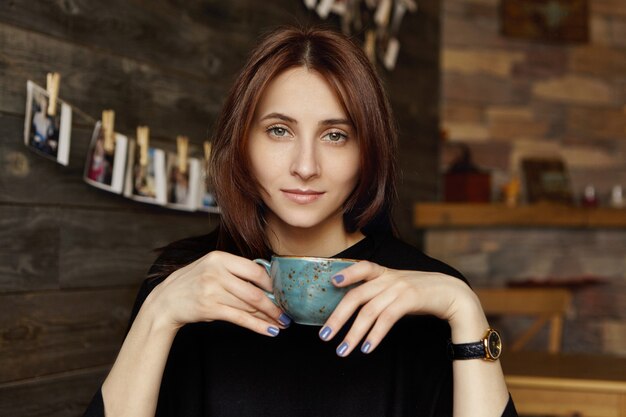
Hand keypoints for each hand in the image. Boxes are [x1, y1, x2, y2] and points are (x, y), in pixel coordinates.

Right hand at [145, 251, 290, 336]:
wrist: (165, 300)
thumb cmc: (193, 283)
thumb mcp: (211, 268)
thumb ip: (235, 272)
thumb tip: (267, 284)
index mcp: (220, 258)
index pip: (255, 270)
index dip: (272, 284)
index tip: (282, 293)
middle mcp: (217, 272)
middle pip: (254, 292)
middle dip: (274, 306)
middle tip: (287, 314)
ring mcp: (212, 290)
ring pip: (249, 307)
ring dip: (268, 318)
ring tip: (281, 324)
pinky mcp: (209, 308)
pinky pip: (240, 318)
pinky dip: (257, 326)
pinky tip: (268, 330)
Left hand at [318, 261, 478, 355]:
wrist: (453, 294)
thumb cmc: (421, 293)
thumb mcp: (398, 286)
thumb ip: (379, 291)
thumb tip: (355, 308)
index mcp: (385, 273)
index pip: (363, 267)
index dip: (347, 273)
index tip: (332, 283)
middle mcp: (389, 278)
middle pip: (356, 296)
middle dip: (338, 318)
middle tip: (324, 336)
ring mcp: (399, 287)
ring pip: (369, 311)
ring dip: (353, 334)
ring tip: (343, 350)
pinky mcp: (410, 299)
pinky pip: (387, 318)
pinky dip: (375, 335)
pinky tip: (366, 348)